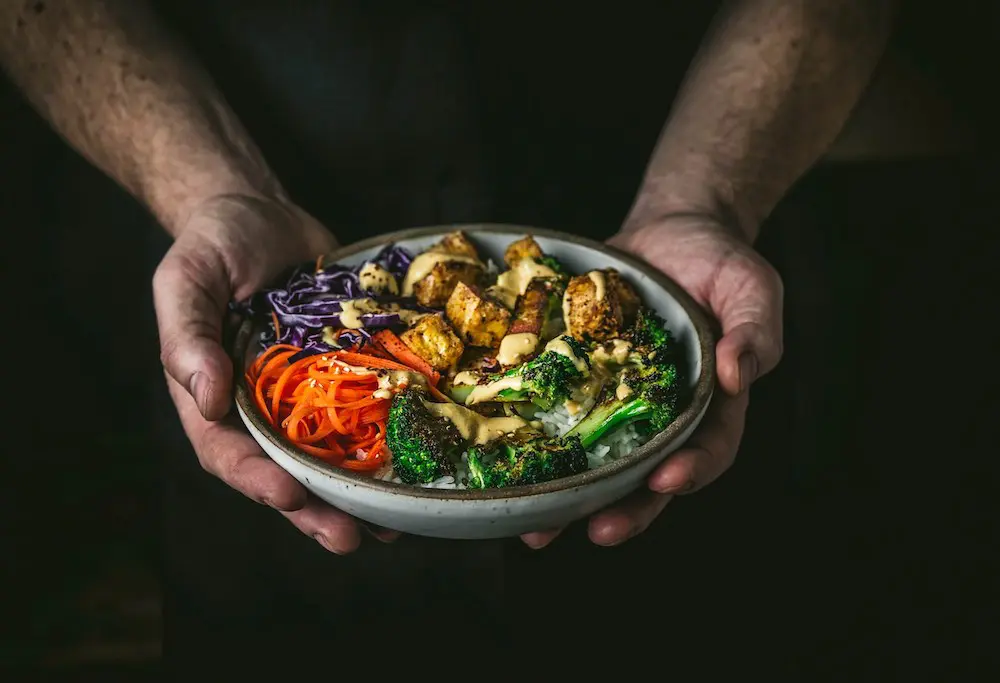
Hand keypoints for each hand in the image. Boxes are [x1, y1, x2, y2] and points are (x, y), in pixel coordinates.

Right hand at [153, 194, 399, 552]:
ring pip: (331, 457)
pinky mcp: (346, 373)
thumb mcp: (186, 281)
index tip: (288, 494)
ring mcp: (307, 394)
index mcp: (214, 398)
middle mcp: (262, 408)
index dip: (256, 479)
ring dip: (358, 495)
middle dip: (315, 510)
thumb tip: (204, 399)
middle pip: (285, 471)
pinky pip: (367, 415)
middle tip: (348, 538)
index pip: (228, 452)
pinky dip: (390, 444)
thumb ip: (187, 338)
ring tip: (391, 527)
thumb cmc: (212, 246)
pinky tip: (420, 465)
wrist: (261, 213)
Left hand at [522, 216, 783, 548]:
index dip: (690, 469)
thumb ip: (753, 332)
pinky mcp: (579, 380)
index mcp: (711, 402)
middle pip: (647, 474)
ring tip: (538, 530)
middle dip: (626, 508)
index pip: (708, 447)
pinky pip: (557, 415)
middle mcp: (662, 413)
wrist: (669, 231)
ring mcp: (617, 400)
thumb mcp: (751, 288)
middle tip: (599, 531)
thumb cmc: (719, 262)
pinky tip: (505, 466)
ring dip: (572, 498)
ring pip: (597, 459)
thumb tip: (736, 374)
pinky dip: (534, 442)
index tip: (665, 480)